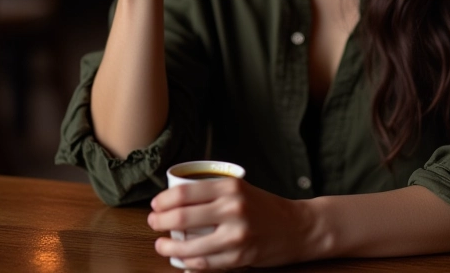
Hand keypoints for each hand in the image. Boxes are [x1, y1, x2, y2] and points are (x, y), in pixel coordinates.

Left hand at [148, 178, 315, 269]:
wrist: (295, 227)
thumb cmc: (264, 206)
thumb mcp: (240, 188)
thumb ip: (213, 192)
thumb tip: (175, 198)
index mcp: (231, 187)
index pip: (186, 192)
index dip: (164, 200)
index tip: (155, 204)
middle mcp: (233, 209)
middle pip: (182, 217)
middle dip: (160, 221)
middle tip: (153, 222)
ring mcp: (236, 235)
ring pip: (190, 246)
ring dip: (169, 247)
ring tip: (162, 244)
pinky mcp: (239, 257)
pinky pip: (205, 263)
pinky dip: (189, 262)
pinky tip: (181, 259)